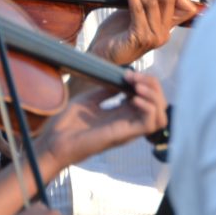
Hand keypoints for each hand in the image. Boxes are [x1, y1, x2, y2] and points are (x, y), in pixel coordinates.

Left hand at [38, 71, 167, 169]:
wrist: (54, 141)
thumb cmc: (67, 124)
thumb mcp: (89, 100)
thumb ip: (107, 91)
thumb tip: (122, 78)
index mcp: (122, 115)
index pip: (149, 99)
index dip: (145, 82)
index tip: (128, 73)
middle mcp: (129, 123)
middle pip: (159, 104)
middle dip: (153, 85)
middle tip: (134, 77)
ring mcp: (128, 130)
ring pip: (161, 115)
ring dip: (154, 96)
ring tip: (137, 86)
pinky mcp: (124, 135)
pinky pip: (150, 123)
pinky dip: (149, 107)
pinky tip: (134, 97)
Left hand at [86, 0, 196, 64]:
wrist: (101, 54)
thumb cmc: (117, 34)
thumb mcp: (137, 12)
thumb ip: (152, 0)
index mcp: (166, 28)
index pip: (186, 7)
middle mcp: (164, 33)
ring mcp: (154, 37)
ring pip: (153, 2)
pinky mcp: (141, 37)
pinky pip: (139, 10)